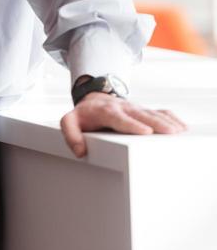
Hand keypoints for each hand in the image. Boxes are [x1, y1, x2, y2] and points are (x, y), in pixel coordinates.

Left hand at [60, 92, 186, 157]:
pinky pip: (157, 111)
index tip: (145, 131)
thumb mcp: (69, 121)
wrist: (92, 97)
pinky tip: (181, 126)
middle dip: (156, 122)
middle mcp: (122, 107)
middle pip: (140, 114)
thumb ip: (71, 135)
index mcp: (105, 110)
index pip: (118, 117)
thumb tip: (80, 152)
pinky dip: (170, 117)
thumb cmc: (83, 114)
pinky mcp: (141, 110)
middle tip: (170, 132)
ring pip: (151, 112)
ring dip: (166, 121)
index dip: (131, 124)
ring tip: (179, 131)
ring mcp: (133, 107)